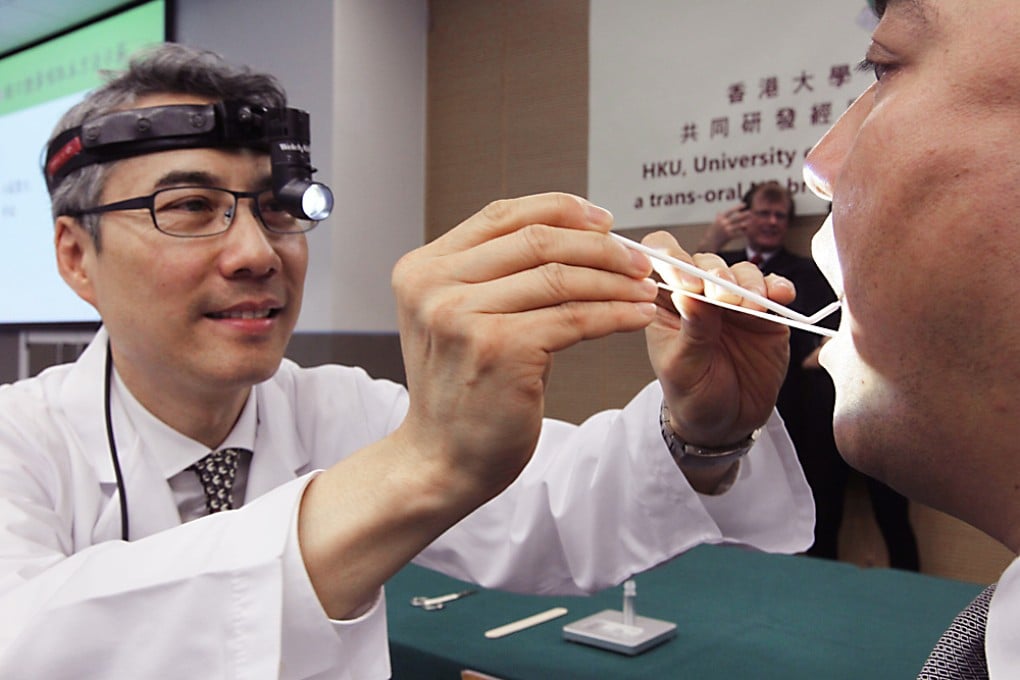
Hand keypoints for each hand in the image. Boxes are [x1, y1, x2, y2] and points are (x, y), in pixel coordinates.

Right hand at [391, 193, 658, 500]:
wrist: (441, 460)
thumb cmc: (461, 393)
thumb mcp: (458, 320)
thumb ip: (493, 277)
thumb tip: (578, 238)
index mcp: (422, 269)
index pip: (501, 215)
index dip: (560, 209)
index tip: (604, 220)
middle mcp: (435, 286)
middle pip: (536, 240)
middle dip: (599, 245)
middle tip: (637, 258)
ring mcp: (463, 316)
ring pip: (561, 277)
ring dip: (614, 280)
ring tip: (644, 288)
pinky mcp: (500, 348)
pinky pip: (574, 318)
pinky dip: (614, 314)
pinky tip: (634, 316)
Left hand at [641, 231, 793, 448]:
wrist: (726, 422)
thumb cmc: (692, 395)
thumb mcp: (683, 369)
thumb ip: (691, 331)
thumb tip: (689, 293)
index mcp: (668, 301)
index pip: (662, 259)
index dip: (672, 259)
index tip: (686, 283)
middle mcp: (701, 294)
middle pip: (706, 261)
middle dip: (715, 275)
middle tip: (723, 299)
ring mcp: (735, 301)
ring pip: (742, 272)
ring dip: (748, 284)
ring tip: (751, 307)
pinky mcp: (766, 314)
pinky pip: (773, 290)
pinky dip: (778, 288)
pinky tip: (781, 297)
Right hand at [698, 203, 751, 251]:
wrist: (709, 243)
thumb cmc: (712, 233)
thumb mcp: (714, 224)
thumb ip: (718, 218)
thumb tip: (719, 212)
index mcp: (720, 219)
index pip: (730, 211)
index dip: (738, 207)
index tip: (744, 204)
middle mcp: (724, 223)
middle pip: (736, 218)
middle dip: (744, 215)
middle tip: (750, 212)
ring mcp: (727, 230)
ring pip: (739, 226)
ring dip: (745, 223)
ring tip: (750, 221)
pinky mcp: (729, 237)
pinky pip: (739, 234)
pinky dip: (743, 232)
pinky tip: (747, 231)